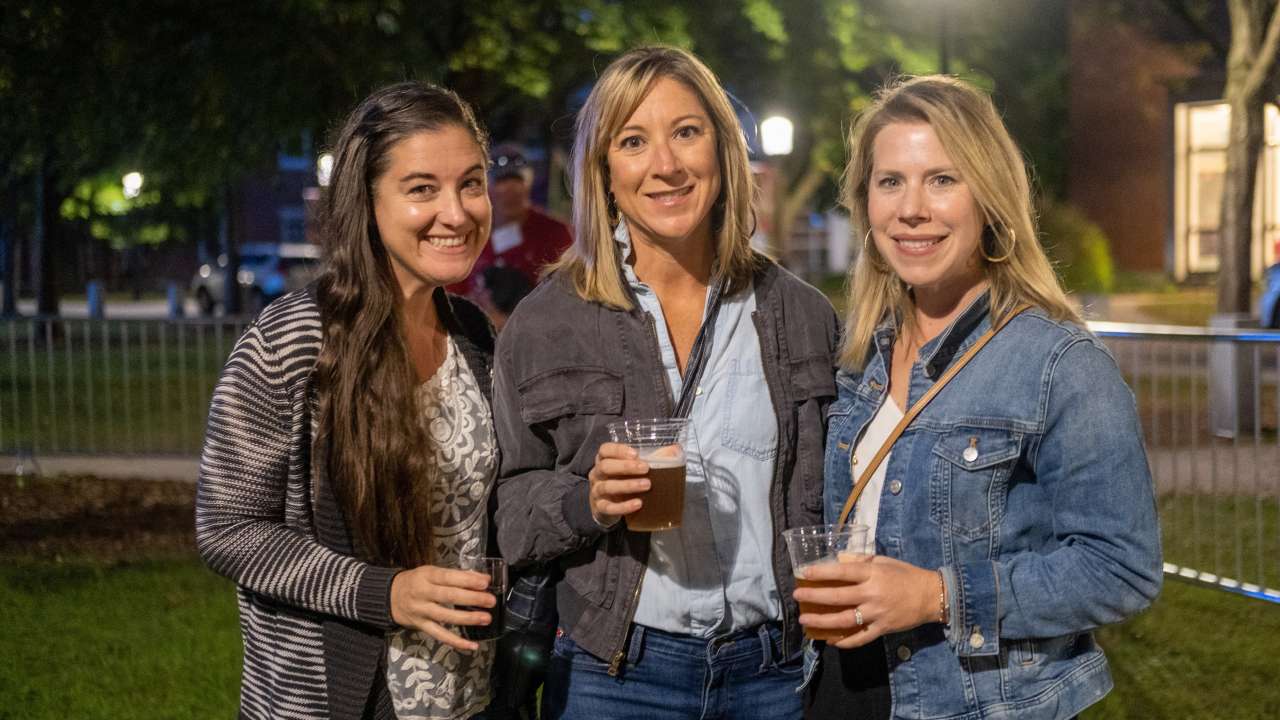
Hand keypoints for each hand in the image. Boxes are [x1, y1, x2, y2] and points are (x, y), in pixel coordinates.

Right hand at [390, 565, 496, 651]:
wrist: (389, 596)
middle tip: (490, 601)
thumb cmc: (416, 581)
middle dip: (472, 598)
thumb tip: (482, 579)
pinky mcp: (421, 626)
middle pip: (449, 596)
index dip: (467, 580)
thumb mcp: (431, 572)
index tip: (485, 583)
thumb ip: (455, 575)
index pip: (449, 577)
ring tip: (486, 618)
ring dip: (468, 618)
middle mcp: (423, 593)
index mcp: (427, 575)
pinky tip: (472, 645)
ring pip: (446, 616)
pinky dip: (456, 642)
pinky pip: (440, 635)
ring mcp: (421, 611)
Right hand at [587, 442, 650, 526]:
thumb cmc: (622, 480)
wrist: (608, 507)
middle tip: (645, 468)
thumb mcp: (634, 468)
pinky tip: (638, 504)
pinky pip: (609, 507)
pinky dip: (623, 506)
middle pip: (605, 466)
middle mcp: (597, 474)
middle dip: (626, 467)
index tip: (635, 453)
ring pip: (607, 486)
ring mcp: (596, 491)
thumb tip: (675, 449)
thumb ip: (653, 457)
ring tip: (647, 485)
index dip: (618, 450)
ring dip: (627, 485)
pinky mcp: (600, 508)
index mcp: (604, 460)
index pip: (605, 450)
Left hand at [793, 555, 940, 648]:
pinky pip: (861, 638)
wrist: (931, 596)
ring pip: (845, 620)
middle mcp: (873, 594)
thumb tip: (838, 559)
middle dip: (815, 597)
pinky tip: (831, 640)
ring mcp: (877, 613)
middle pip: (838, 597)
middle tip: (797, 597)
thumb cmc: (906, 575)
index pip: (843, 571)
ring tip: (806, 621)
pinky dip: (845, 641)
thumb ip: (861, 561)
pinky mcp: (883, 629)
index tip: (804, 573)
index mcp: (873, 574)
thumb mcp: (884, 561)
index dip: (822, 573)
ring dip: (822, 621)